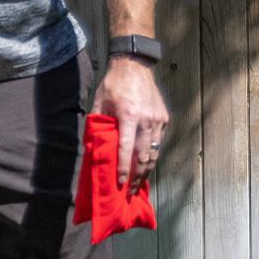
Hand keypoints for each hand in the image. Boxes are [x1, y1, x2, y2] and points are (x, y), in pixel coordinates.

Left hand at [93, 53, 169, 188]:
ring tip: (139, 184)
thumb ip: (98, 124)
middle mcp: (146, 120)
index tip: (120, 183)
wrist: (135, 66)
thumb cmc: (113, 85)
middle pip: (144, 156)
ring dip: (147, 170)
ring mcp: (158, 120)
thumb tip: (95, 145)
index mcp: (128, 116)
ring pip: (154, 152)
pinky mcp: (164, 118)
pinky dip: (152, 155)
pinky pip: (158, 142)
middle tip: (130, 191)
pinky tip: (146, 165)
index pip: (126, 149)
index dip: (123, 168)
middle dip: (138, 176)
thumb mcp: (99, 102)